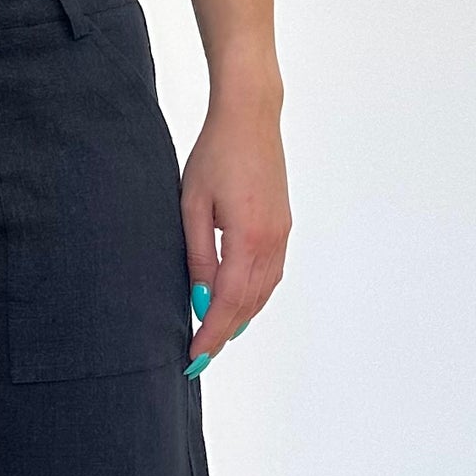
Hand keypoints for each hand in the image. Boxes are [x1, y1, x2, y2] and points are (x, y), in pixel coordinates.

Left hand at [182, 83, 289, 366]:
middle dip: (225, 333)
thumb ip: (198, 255)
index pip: (228, 301)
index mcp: (248, 238)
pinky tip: (237, 304)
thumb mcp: (192, 205)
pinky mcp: (283, 227)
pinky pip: (271, 274)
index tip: (195, 356)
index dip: (211, 333)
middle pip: (249, 303)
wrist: (251, 118)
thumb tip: (200, 297)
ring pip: (263, 292)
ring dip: (241, 318)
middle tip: (201, 356)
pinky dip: (254, 296)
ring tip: (216, 337)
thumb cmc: (216, 154)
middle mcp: (271, 241)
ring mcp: (282, 235)